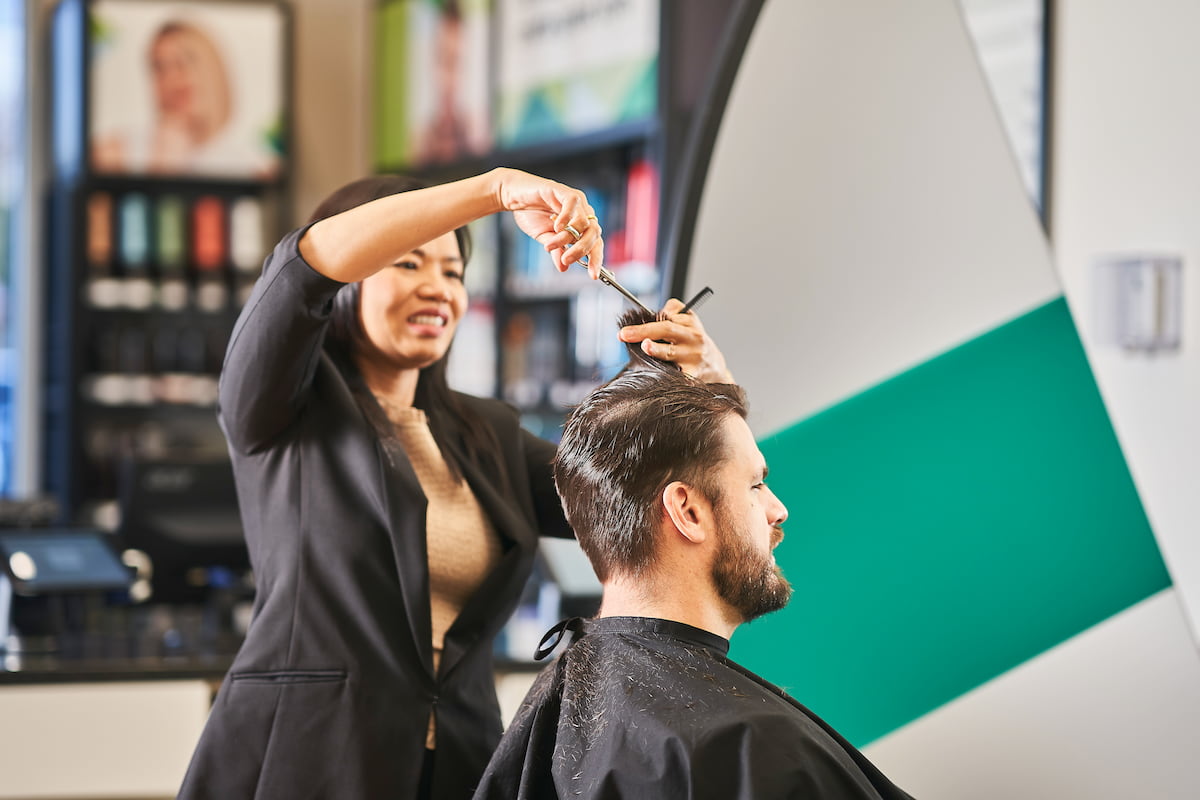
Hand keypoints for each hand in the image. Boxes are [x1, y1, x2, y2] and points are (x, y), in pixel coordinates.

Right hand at [493, 168, 604, 277]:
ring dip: (566, 237)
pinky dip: (566, 217)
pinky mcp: (564, 191)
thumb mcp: (545, 239)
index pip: (595, 243)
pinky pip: (572, 203)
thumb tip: (564, 268)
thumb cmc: (532, 215)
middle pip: (594, 233)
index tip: (592, 276)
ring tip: (550, 244)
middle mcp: (583, 212)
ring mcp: (576, 201)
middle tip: (567, 260)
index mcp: (582, 226)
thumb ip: (557, 251)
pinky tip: (556, 227)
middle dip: (582, 250)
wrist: (514, 197)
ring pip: (583, 222)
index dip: (596, 260)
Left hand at [618, 299, 733, 382]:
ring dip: (657, 350)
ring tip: (646, 346)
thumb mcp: (690, 320)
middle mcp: (693, 339)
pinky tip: (653, 377)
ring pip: (671, 353)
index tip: (625, 331)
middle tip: (625, 334)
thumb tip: (659, 309)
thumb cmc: (695, 342)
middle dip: (644, 332)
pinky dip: (666, 376)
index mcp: (690, 324)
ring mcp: (693, 358)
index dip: (645, 324)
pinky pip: (677, 376)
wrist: (716, 367)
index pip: (666, 320)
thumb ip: (674, 309)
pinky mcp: (694, 375)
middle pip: (667, 330)